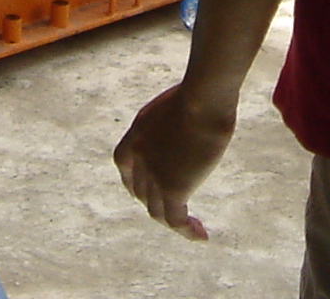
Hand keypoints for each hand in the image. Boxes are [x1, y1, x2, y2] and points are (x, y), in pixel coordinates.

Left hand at [114, 82, 236, 240]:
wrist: (202, 99)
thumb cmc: (198, 94)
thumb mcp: (176, 105)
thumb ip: (173, 123)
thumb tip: (188, 126)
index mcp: (135, 136)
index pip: (126, 169)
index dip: (137, 182)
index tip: (154, 187)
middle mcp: (138, 158)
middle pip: (142, 191)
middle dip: (156, 201)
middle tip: (178, 207)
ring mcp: (153, 175)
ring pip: (157, 210)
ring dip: (172, 221)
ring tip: (192, 226)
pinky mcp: (173, 189)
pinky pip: (176, 220)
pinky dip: (187, 231)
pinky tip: (201, 235)